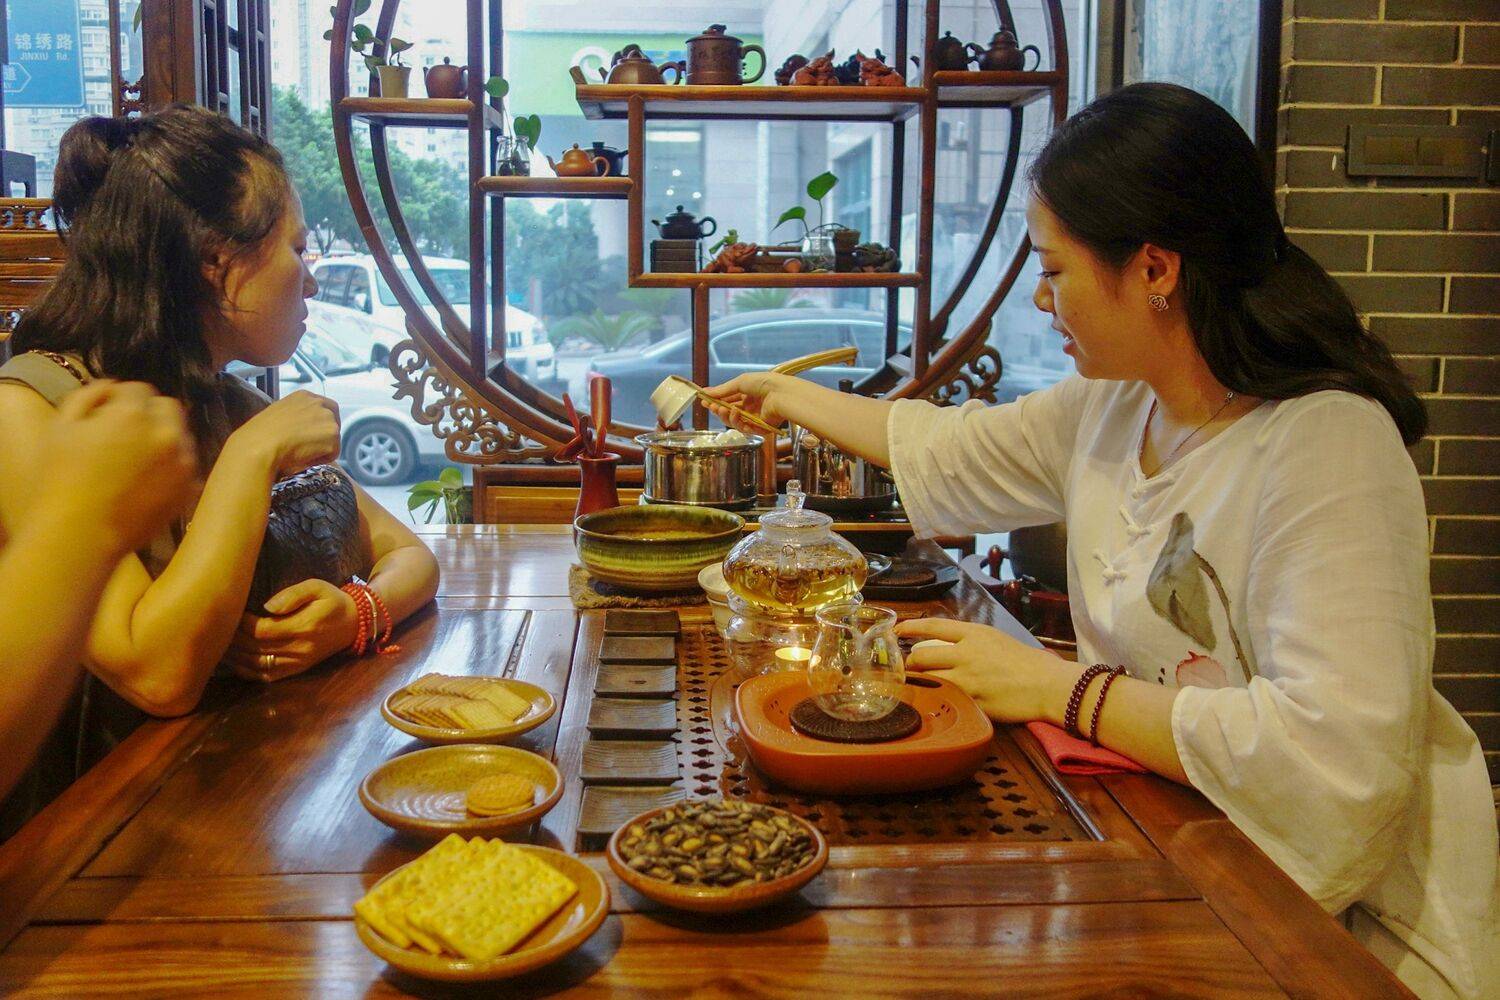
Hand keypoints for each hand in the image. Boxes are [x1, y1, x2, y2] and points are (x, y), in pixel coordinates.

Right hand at [39, 380, 195, 553]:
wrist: (80, 533)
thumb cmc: (62, 478)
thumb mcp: (62, 426)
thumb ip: (88, 396)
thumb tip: (111, 386)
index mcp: (134, 414)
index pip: (139, 389)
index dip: (121, 400)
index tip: (109, 415)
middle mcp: (166, 433)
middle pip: (168, 407)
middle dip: (149, 414)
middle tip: (126, 434)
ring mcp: (183, 463)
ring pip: (182, 436)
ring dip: (164, 439)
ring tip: (137, 461)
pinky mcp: (189, 489)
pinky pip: (187, 466)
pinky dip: (173, 467)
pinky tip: (150, 481)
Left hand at [223, 579, 358, 680]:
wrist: (354, 624)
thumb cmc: (333, 601)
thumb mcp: (317, 587)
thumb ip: (292, 594)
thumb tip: (266, 606)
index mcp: (304, 627)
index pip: (262, 630)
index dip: (242, 624)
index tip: (231, 611)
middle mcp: (299, 649)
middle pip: (255, 649)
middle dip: (233, 638)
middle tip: (218, 626)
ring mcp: (297, 663)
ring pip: (256, 665)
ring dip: (235, 656)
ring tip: (219, 643)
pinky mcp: (296, 670)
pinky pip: (265, 676)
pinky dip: (245, 670)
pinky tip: (233, 661)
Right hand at [225, 390, 339, 479]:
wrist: (258, 448)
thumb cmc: (260, 437)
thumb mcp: (278, 416)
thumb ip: (296, 416)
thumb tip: (302, 429)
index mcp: (304, 396)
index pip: (324, 408)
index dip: (318, 425)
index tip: (309, 435)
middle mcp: (319, 403)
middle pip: (333, 422)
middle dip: (324, 436)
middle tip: (307, 448)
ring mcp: (328, 418)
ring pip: (332, 439)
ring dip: (320, 448)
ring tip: (299, 452)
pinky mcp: (333, 435)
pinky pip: (332, 453)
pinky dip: (320, 460)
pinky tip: (303, 458)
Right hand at [699, 373, 794, 433]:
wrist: (780, 393)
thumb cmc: (763, 383)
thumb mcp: (740, 382)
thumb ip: (722, 390)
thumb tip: (705, 392)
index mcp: (748, 394)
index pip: (728, 399)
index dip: (716, 400)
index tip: (703, 400)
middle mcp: (751, 407)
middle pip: (729, 412)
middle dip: (718, 409)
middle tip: (710, 406)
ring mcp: (755, 418)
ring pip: (734, 422)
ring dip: (725, 416)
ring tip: (721, 408)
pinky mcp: (759, 429)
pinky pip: (743, 428)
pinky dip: (736, 421)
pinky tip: (735, 412)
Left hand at [896, 618, 1064, 723]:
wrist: (1048, 684)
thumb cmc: (1026, 662)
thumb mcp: (996, 639)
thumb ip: (969, 640)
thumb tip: (944, 643)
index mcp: (975, 634)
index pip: (933, 626)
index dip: (910, 628)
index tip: (896, 630)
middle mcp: (968, 654)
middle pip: (922, 655)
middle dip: (910, 663)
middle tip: (909, 668)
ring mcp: (969, 680)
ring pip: (929, 679)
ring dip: (921, 683)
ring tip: (921, 686)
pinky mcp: (973, 702)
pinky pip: (946, 699)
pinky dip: (939, 699)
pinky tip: (938, 701)